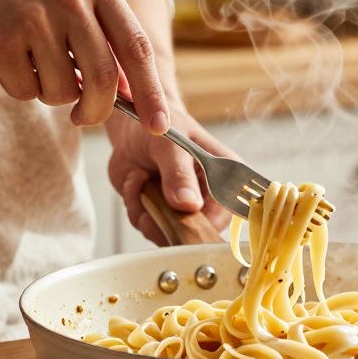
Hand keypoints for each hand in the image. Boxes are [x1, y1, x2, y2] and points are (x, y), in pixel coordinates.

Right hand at [0, 0, 168, 132]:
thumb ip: (100, 37)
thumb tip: (132, 94)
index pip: (138, 47)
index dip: (152, 92)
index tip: (161, 127)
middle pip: (105, 79)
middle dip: (97, 111)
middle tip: (81, 119)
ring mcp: (36, 15)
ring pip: (65, 91)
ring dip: (48, 94)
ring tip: (29, 64)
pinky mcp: (2, 39)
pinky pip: (28, 91)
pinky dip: (19, 88)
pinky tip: (3, 60)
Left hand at [107, 104, 235, 245]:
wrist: (133, 127)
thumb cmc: (162, 126)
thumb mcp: (170, 145)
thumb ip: (179, 174)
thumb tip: (189, 205)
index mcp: (223, 177)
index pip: (224, 214)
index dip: (202, 224)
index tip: (177, 221)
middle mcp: (206, 198)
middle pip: (194, 231)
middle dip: (165, 219)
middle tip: (149, 196)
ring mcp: (181, 207)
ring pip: (166, 232)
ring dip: (145, 208)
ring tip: (139, 177)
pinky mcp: (159, 211)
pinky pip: (145, 224)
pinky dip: (133, 204)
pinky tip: (134, 180)